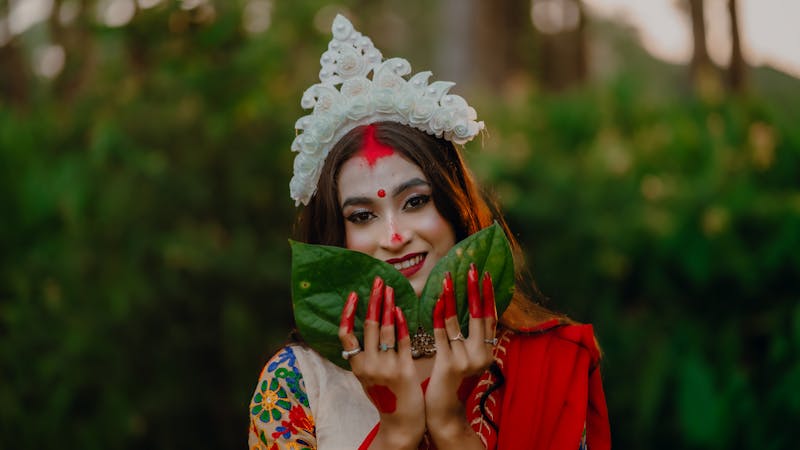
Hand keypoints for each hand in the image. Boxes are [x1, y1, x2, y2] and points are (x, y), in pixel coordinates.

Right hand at [338, 276, 424, 448]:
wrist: (402, 422)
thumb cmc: (387, 395)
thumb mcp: (368, 375)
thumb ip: (365, 353)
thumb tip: (364, 324)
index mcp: (357, 366)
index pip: (345, 335)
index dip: (348, 313)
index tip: (354, 294)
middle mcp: (369, 366)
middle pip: (368, 326)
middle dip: (373, 300)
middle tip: (378, 281)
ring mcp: (387, 368)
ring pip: (385, 330)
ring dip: (388, 306)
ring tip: (390, 289)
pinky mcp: (405, 370)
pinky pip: (403, 341)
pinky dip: (401, 324)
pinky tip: (402, 309)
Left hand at [424, 264, 497, 445]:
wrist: (445, 412)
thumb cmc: (453, 383)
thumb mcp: (468, 360)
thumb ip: (471, 340)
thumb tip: (472, 311)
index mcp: (488, 352)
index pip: (490, 318)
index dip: (489, 296)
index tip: (486, 276)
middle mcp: (481, 355)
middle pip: (479, 316)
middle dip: (474, 290)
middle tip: (472, 268)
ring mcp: (465, 360)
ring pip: (457, 322)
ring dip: (452, 297)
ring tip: (446, 277)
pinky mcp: (448, 364)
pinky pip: (442, 334)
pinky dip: (439, 316)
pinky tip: (436, 300)